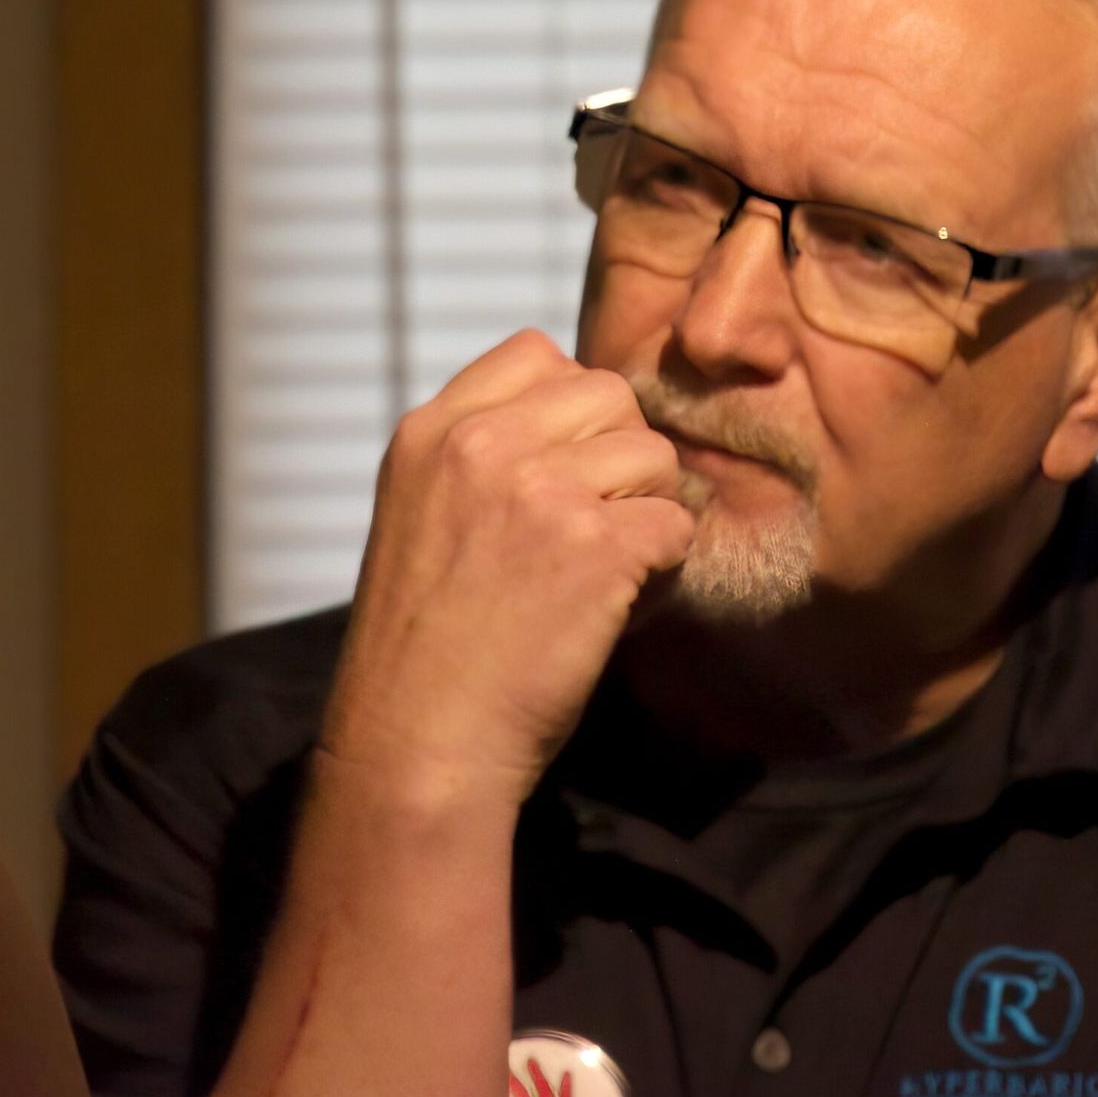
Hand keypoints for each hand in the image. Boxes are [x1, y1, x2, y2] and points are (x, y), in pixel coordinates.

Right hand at [321, 330, 693, 807]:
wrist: (419, 744)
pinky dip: (664, 571)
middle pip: (609, 394)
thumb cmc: (427, 647)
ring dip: (647, 514)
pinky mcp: (595, 546)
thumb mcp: (422, 514)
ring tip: (604, 573)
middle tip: (591, 530)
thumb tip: (594, 421)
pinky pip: (677, 526)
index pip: (537, 352)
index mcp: (431, 430)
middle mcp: (481, 443)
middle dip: (620, 459)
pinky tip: (618, 608)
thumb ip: (487, 454)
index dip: (571, 410)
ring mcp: (539, 489)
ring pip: (655, 455)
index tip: (561, 472)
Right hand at [508, 1060, 573, 1096]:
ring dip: (543, 1075)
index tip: (508, 1071)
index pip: (519, 1092)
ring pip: (547, 1087)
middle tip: (529, 1060)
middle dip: (532, 1072)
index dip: (513, 1081)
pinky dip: (567, 1085)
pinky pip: (566, 1095)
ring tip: (538, 1064)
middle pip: (536, 1084)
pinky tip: (567, 1075)